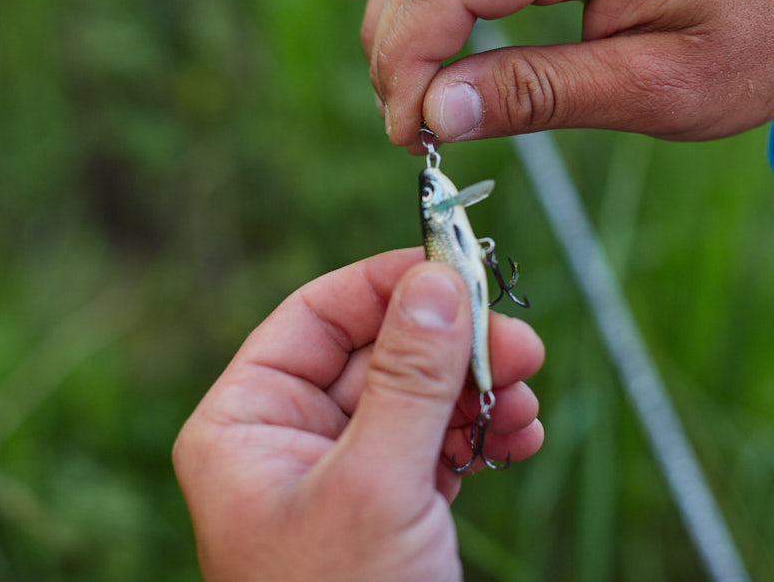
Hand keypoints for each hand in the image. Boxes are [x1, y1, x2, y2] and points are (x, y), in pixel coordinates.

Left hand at [173, 249, 544, 581]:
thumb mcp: (374, 487)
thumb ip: (409, 380)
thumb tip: (437, 282)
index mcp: (246, 424)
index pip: (317, 317)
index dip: (387, 285)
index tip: (458, 268)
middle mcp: (289, 439)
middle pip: (379, 352)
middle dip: (452, 344)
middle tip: (519, 343)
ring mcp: (344, 473)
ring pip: (418, 395)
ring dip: (478, 387)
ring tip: (527, 397)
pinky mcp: (392, 505)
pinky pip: (439, 442)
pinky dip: (484, 431)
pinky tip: (522, 433)